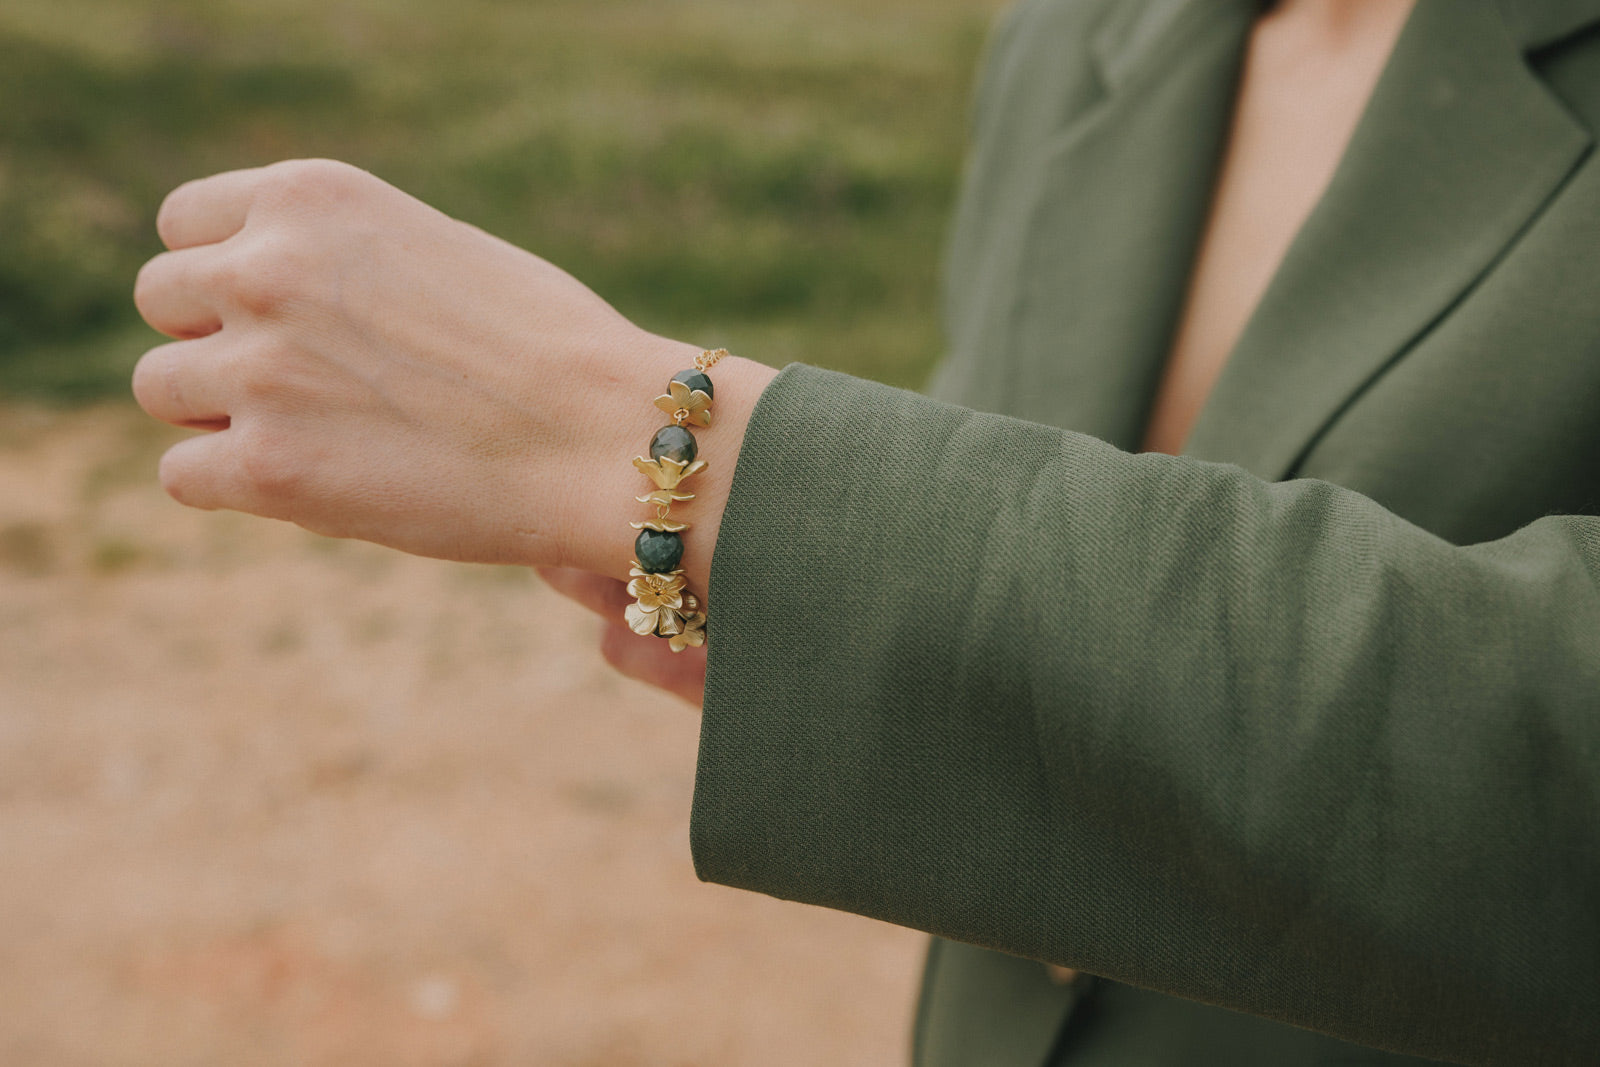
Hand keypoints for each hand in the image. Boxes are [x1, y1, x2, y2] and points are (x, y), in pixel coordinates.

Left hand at [133, 159, 772, 681]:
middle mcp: (266, 267)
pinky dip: (234, 484)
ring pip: (160, 387)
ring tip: (317, 436)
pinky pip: (182, 473)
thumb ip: (336, 259)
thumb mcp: (432, 250)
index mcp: (311, 197)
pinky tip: (312, 484)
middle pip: (163, 302)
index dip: (225, 277)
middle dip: (217, 342)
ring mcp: (259, 367)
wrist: (605, 436)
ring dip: (221, 414)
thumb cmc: (548, 348)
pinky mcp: (267, 466)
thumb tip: (261, 300)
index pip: (185, 225)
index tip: (277, 317)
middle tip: (301, 386)